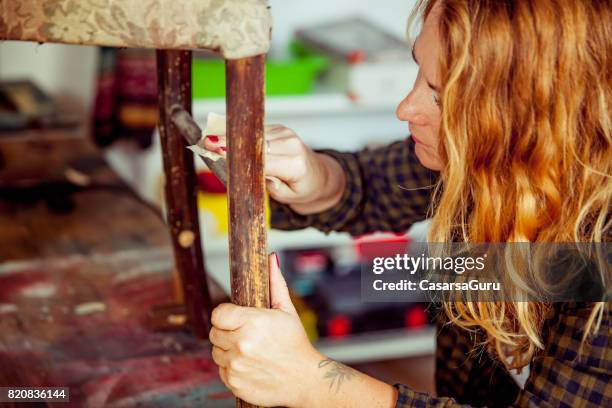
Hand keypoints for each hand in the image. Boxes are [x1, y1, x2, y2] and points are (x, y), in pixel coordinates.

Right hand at [203, 125, 344, 213]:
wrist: (319, 175)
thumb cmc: (303, 188)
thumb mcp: (290, 197)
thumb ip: (273, 187)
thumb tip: (252, 175)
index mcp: (295, 164)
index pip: (263, 159)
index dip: (239, 155)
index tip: (218, 151)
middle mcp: (291, 144)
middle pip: (254, 143)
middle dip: (229, 142)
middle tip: (204, 142)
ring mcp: (285, 133)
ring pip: (252, 134)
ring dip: (230, 136)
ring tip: (207, 139)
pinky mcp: (279, 128)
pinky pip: (255, 131)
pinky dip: (239, 134)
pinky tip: (220, 136)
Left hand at [209, 253, 321, 406]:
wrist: (305, 380)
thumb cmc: (296, 344)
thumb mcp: (287, 311)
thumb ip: (275, 283)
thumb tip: (270, 258)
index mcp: (253, 322)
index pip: (218, 314)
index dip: (227, 315)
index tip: (237, 318)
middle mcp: (241, 344)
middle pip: (214, 332)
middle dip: (227, 331)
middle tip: (247, 335)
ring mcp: (236, 365)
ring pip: (216, 352)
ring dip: (228, 350)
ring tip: (250, 350)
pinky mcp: (233, 382)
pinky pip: (221, 370)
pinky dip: (231, 367)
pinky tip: (249, 364)